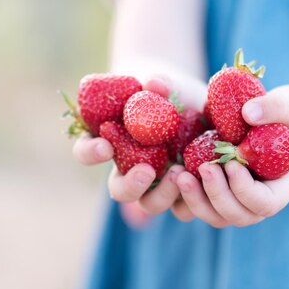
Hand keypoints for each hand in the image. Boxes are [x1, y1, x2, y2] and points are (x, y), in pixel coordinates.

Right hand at [72, 74, 205, 225]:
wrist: (193, 102)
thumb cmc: (167, 91)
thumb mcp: (164, 84)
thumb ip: (159, 83)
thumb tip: (154, 83)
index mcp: (110, 142)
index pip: (87, 151)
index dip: (90, 152)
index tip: (104, 146)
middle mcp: (129, 168)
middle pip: (120, 190)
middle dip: (130, 185)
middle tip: (146, 171)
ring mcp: (156, 183)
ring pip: (151, 204)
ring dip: (163, 195)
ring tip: (179, 174)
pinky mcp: (183, 189)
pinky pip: (184, 205)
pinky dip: (191, 197)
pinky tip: (202, 181)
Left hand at [171, 85, 288, 226]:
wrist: (281, 119)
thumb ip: (275, 107)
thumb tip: (248, 113)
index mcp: (280, 188)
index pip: (265, 203)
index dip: (246, 190)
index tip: (232, 164)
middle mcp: (258, 201)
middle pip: (237, 215)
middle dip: (217, 196)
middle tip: (203, 168)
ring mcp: (237, 200)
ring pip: (215, 216)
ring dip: (196, 200)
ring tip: (179, 174)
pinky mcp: (218, 191)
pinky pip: (200, 205)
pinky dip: (186, 195)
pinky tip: (175, 171)